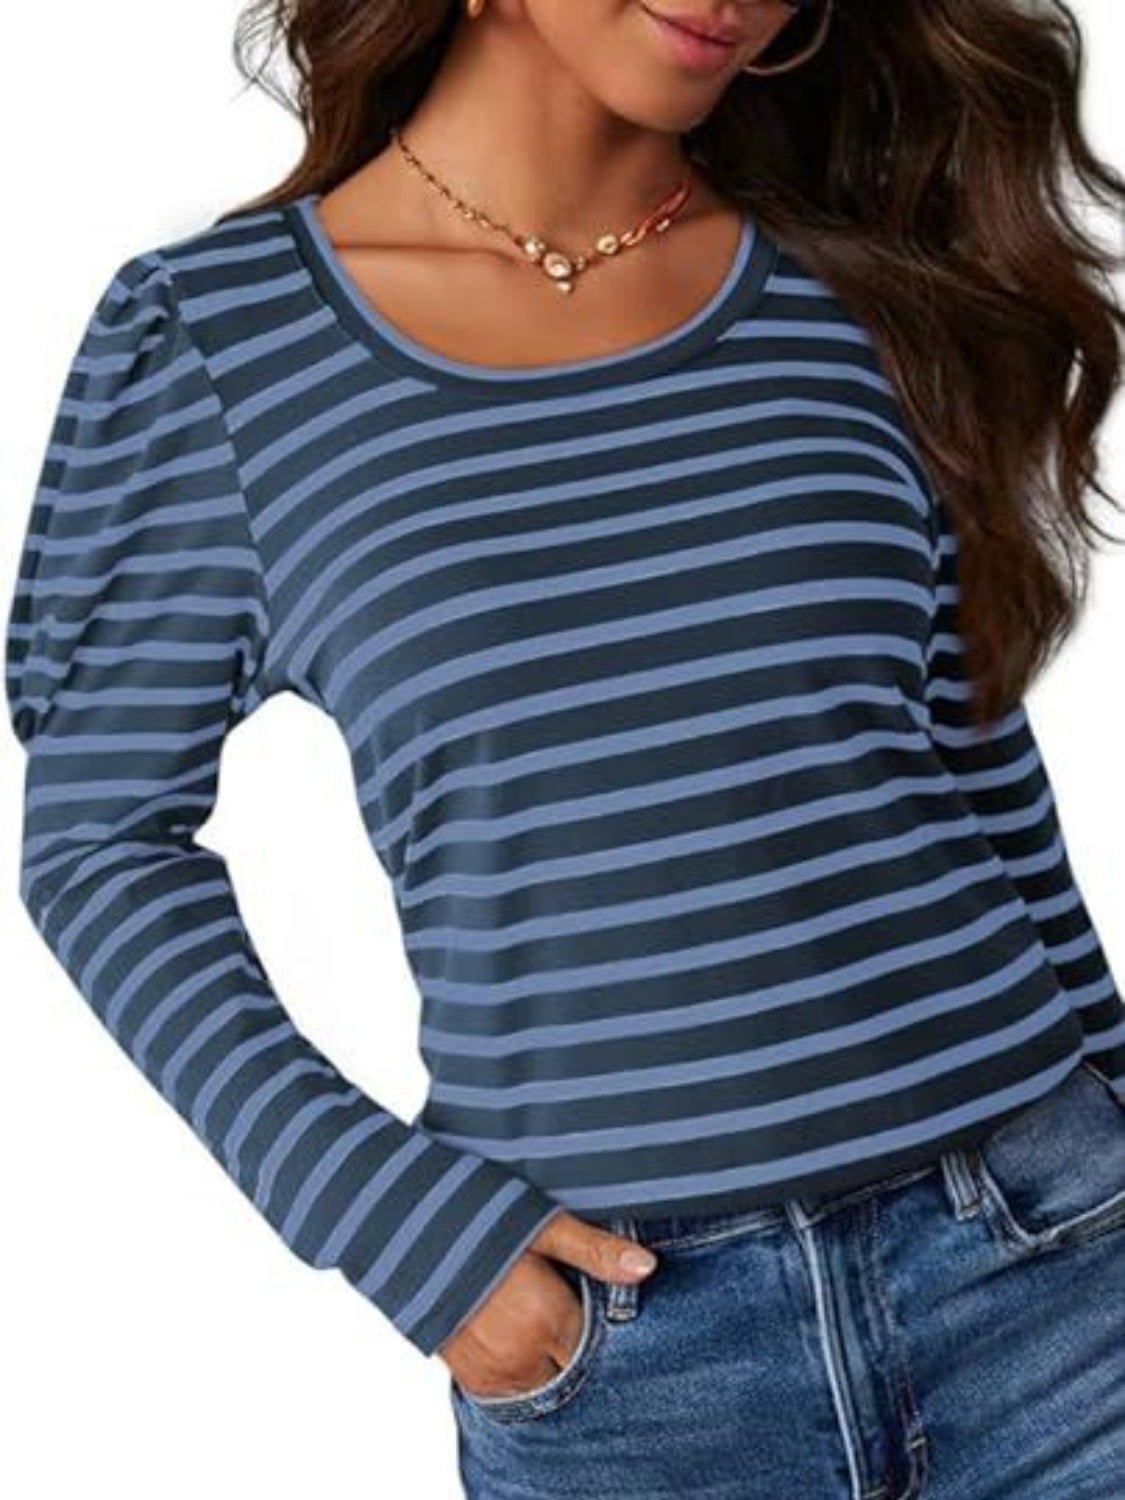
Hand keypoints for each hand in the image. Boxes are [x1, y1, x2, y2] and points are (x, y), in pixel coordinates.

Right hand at [435, 1209, 658, 1400]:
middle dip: (576, 1345)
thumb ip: (594, 1250)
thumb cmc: (475, 1219)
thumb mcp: (541, 1224)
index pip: (597, 1345)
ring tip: (538, 1319)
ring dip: (550, 1362)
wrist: (403, 1233)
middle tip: (563, 1306)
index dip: (599, 1323)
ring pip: (545, 1386)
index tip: (590, 1298)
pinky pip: (512, 1394)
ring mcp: (493, 1374)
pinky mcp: (469, 1379)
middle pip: (573, 1370)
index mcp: (545, 1318)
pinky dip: (524, 1373)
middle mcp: (521, 1357)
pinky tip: (517, 1337)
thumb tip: (647, 1267)